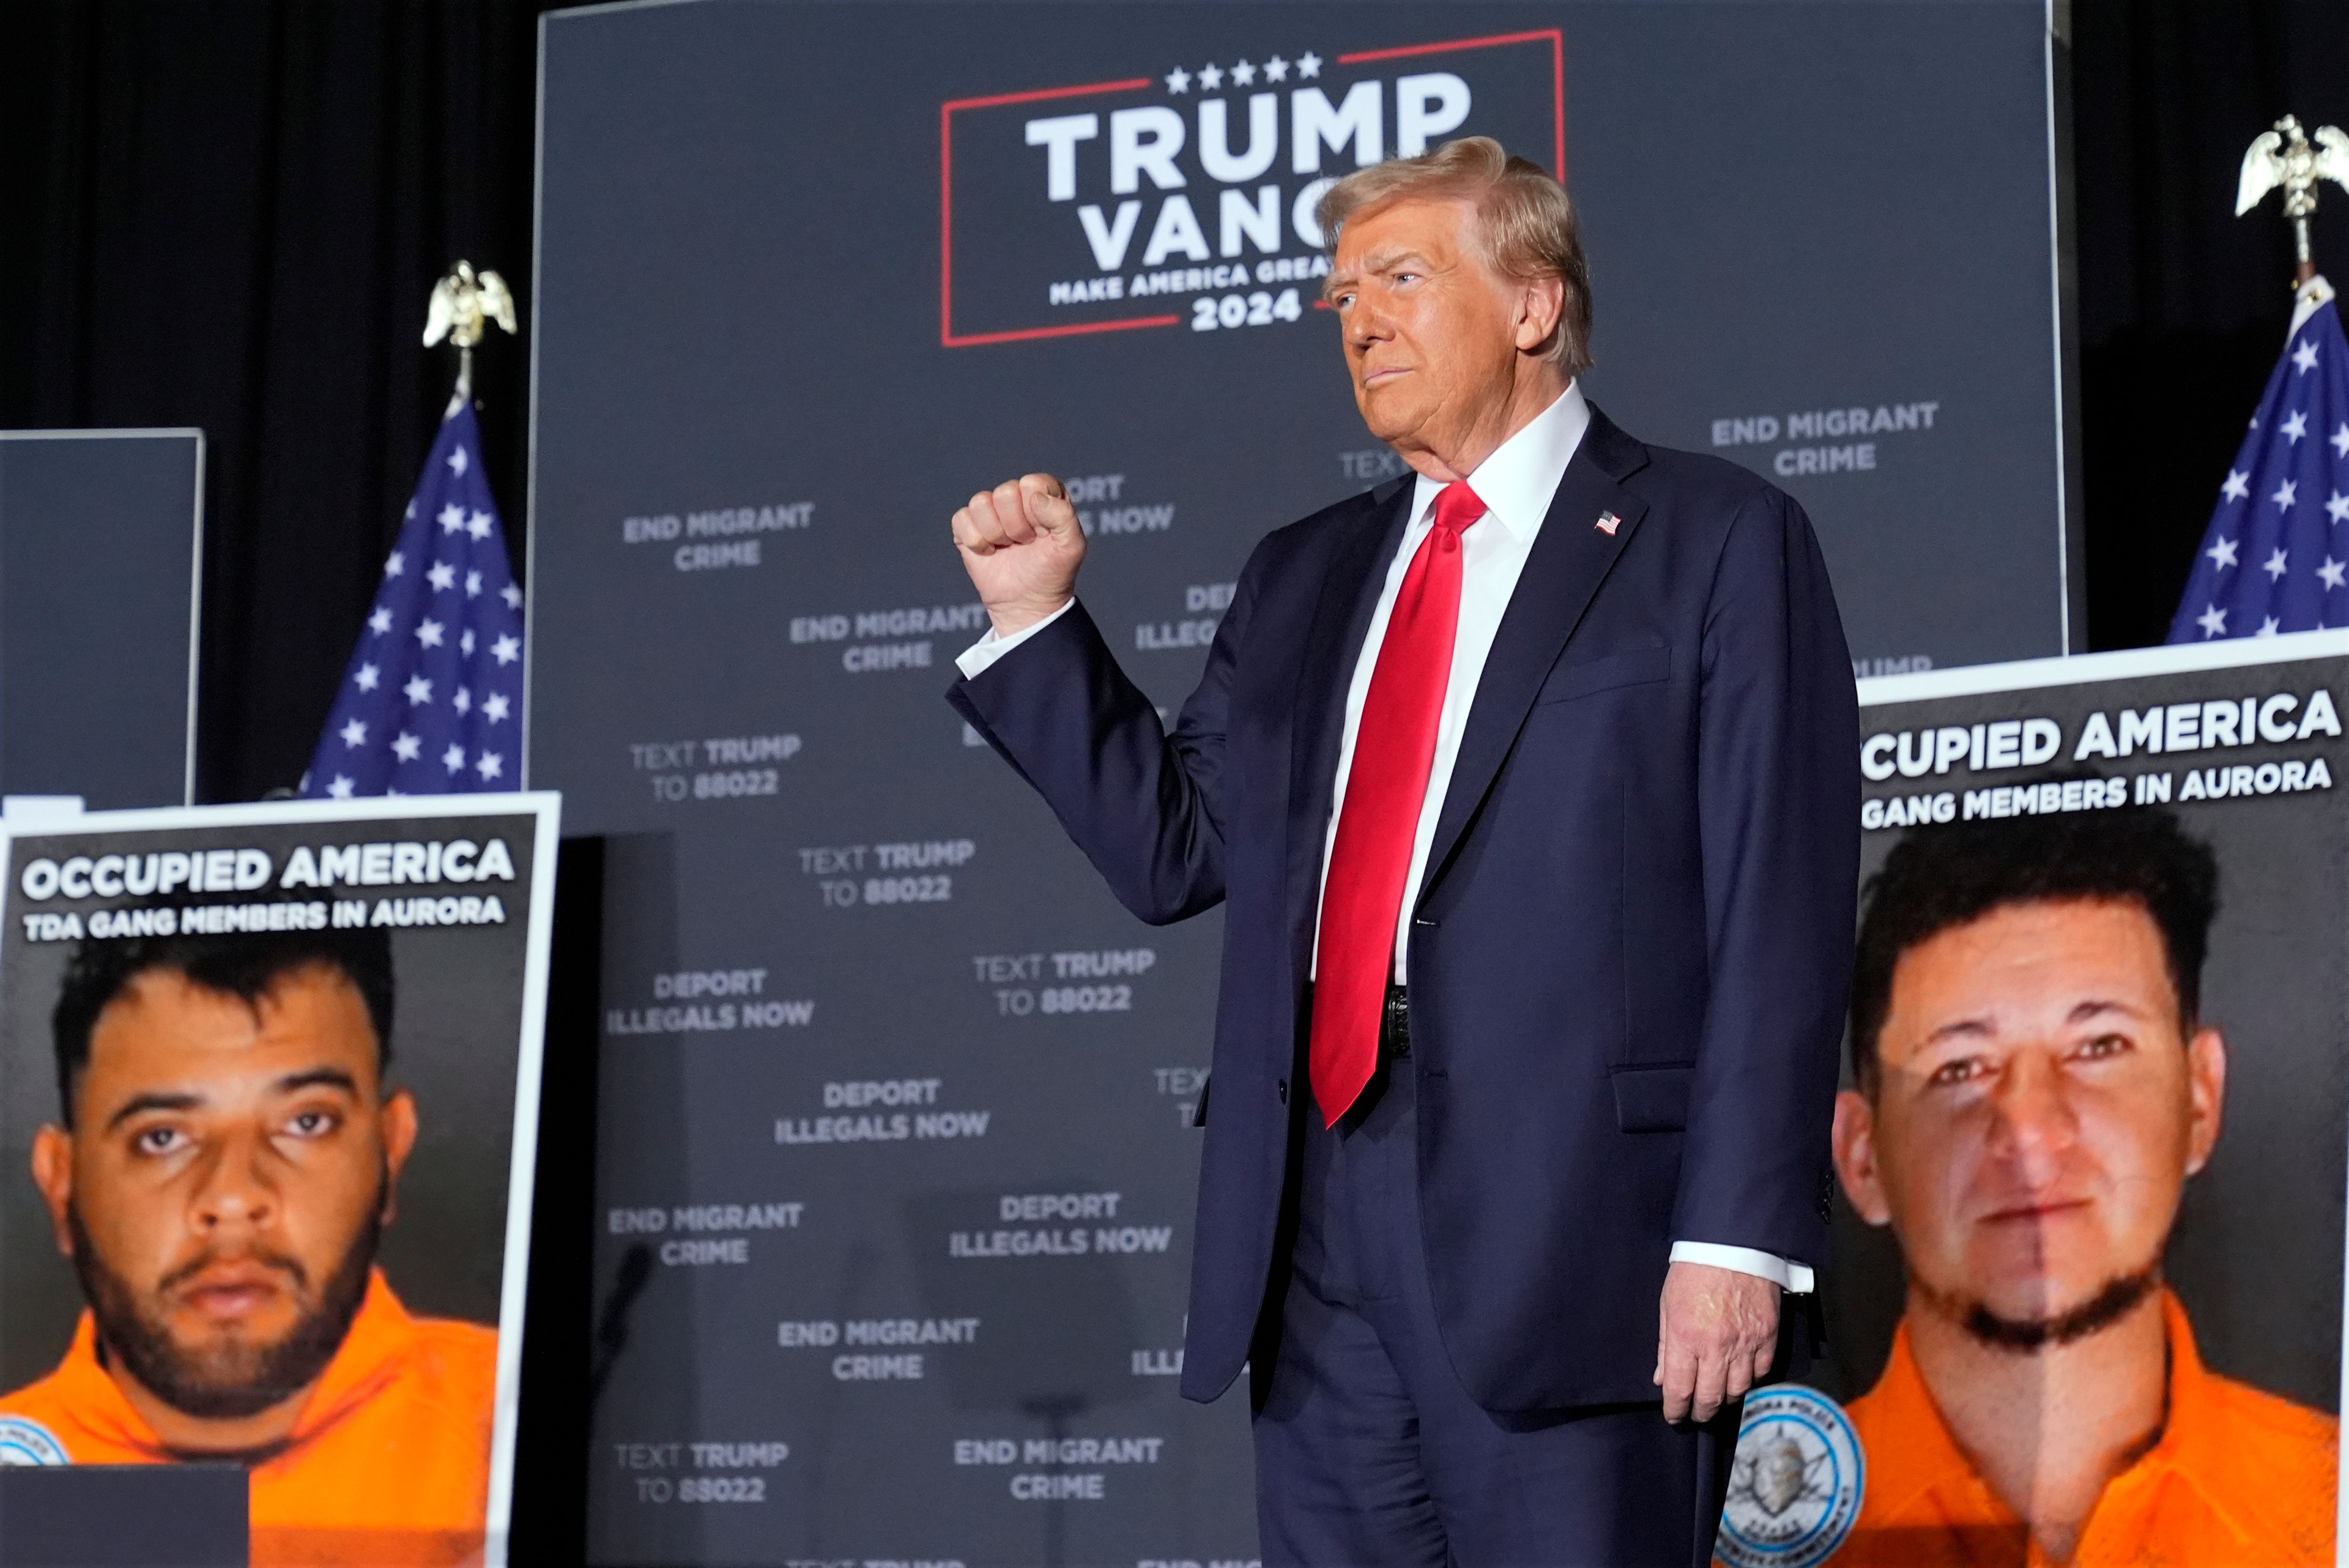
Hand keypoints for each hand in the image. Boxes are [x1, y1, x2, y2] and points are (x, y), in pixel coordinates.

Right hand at [952, 473, 1087, 636]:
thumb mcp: (1072, 545)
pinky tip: (990, 552)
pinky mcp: (967, 526)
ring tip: (1009, 547)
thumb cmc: (1053, 572)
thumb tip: (1034, 498)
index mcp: (1044, 491)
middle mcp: (1017, 495)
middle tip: (1026, 543)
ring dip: (996, 534)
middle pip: (1005, 493)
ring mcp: (990, 509)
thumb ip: (1063, 515)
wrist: (1027, 603)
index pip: (1032, 483)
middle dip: (1016, 526)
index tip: (1044, 533)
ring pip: (980, 503)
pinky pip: (962, 519)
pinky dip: (976, 543)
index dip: (1037, 513)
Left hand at [1655, 1261, 1778, 1423]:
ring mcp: (1745, 1343)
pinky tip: (1743, 1377)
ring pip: (1738, 1390)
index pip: (1679, 1389)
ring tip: (1719, 1398)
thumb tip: (1662, 1379)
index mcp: (1685, 1338)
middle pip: (1710, 1398)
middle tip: (1698, 1414)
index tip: (1675, 1416)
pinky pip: (1762, 1371)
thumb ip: (1664, 1345)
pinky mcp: (1768, 1336)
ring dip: (1726, 1399)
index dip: (1676, 1410)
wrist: (1733, 1244)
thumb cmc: (1693, 1271)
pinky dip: (1751, 1379)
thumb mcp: (1668, 1305)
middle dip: (1701, 1412)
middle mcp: (1715, 1346)